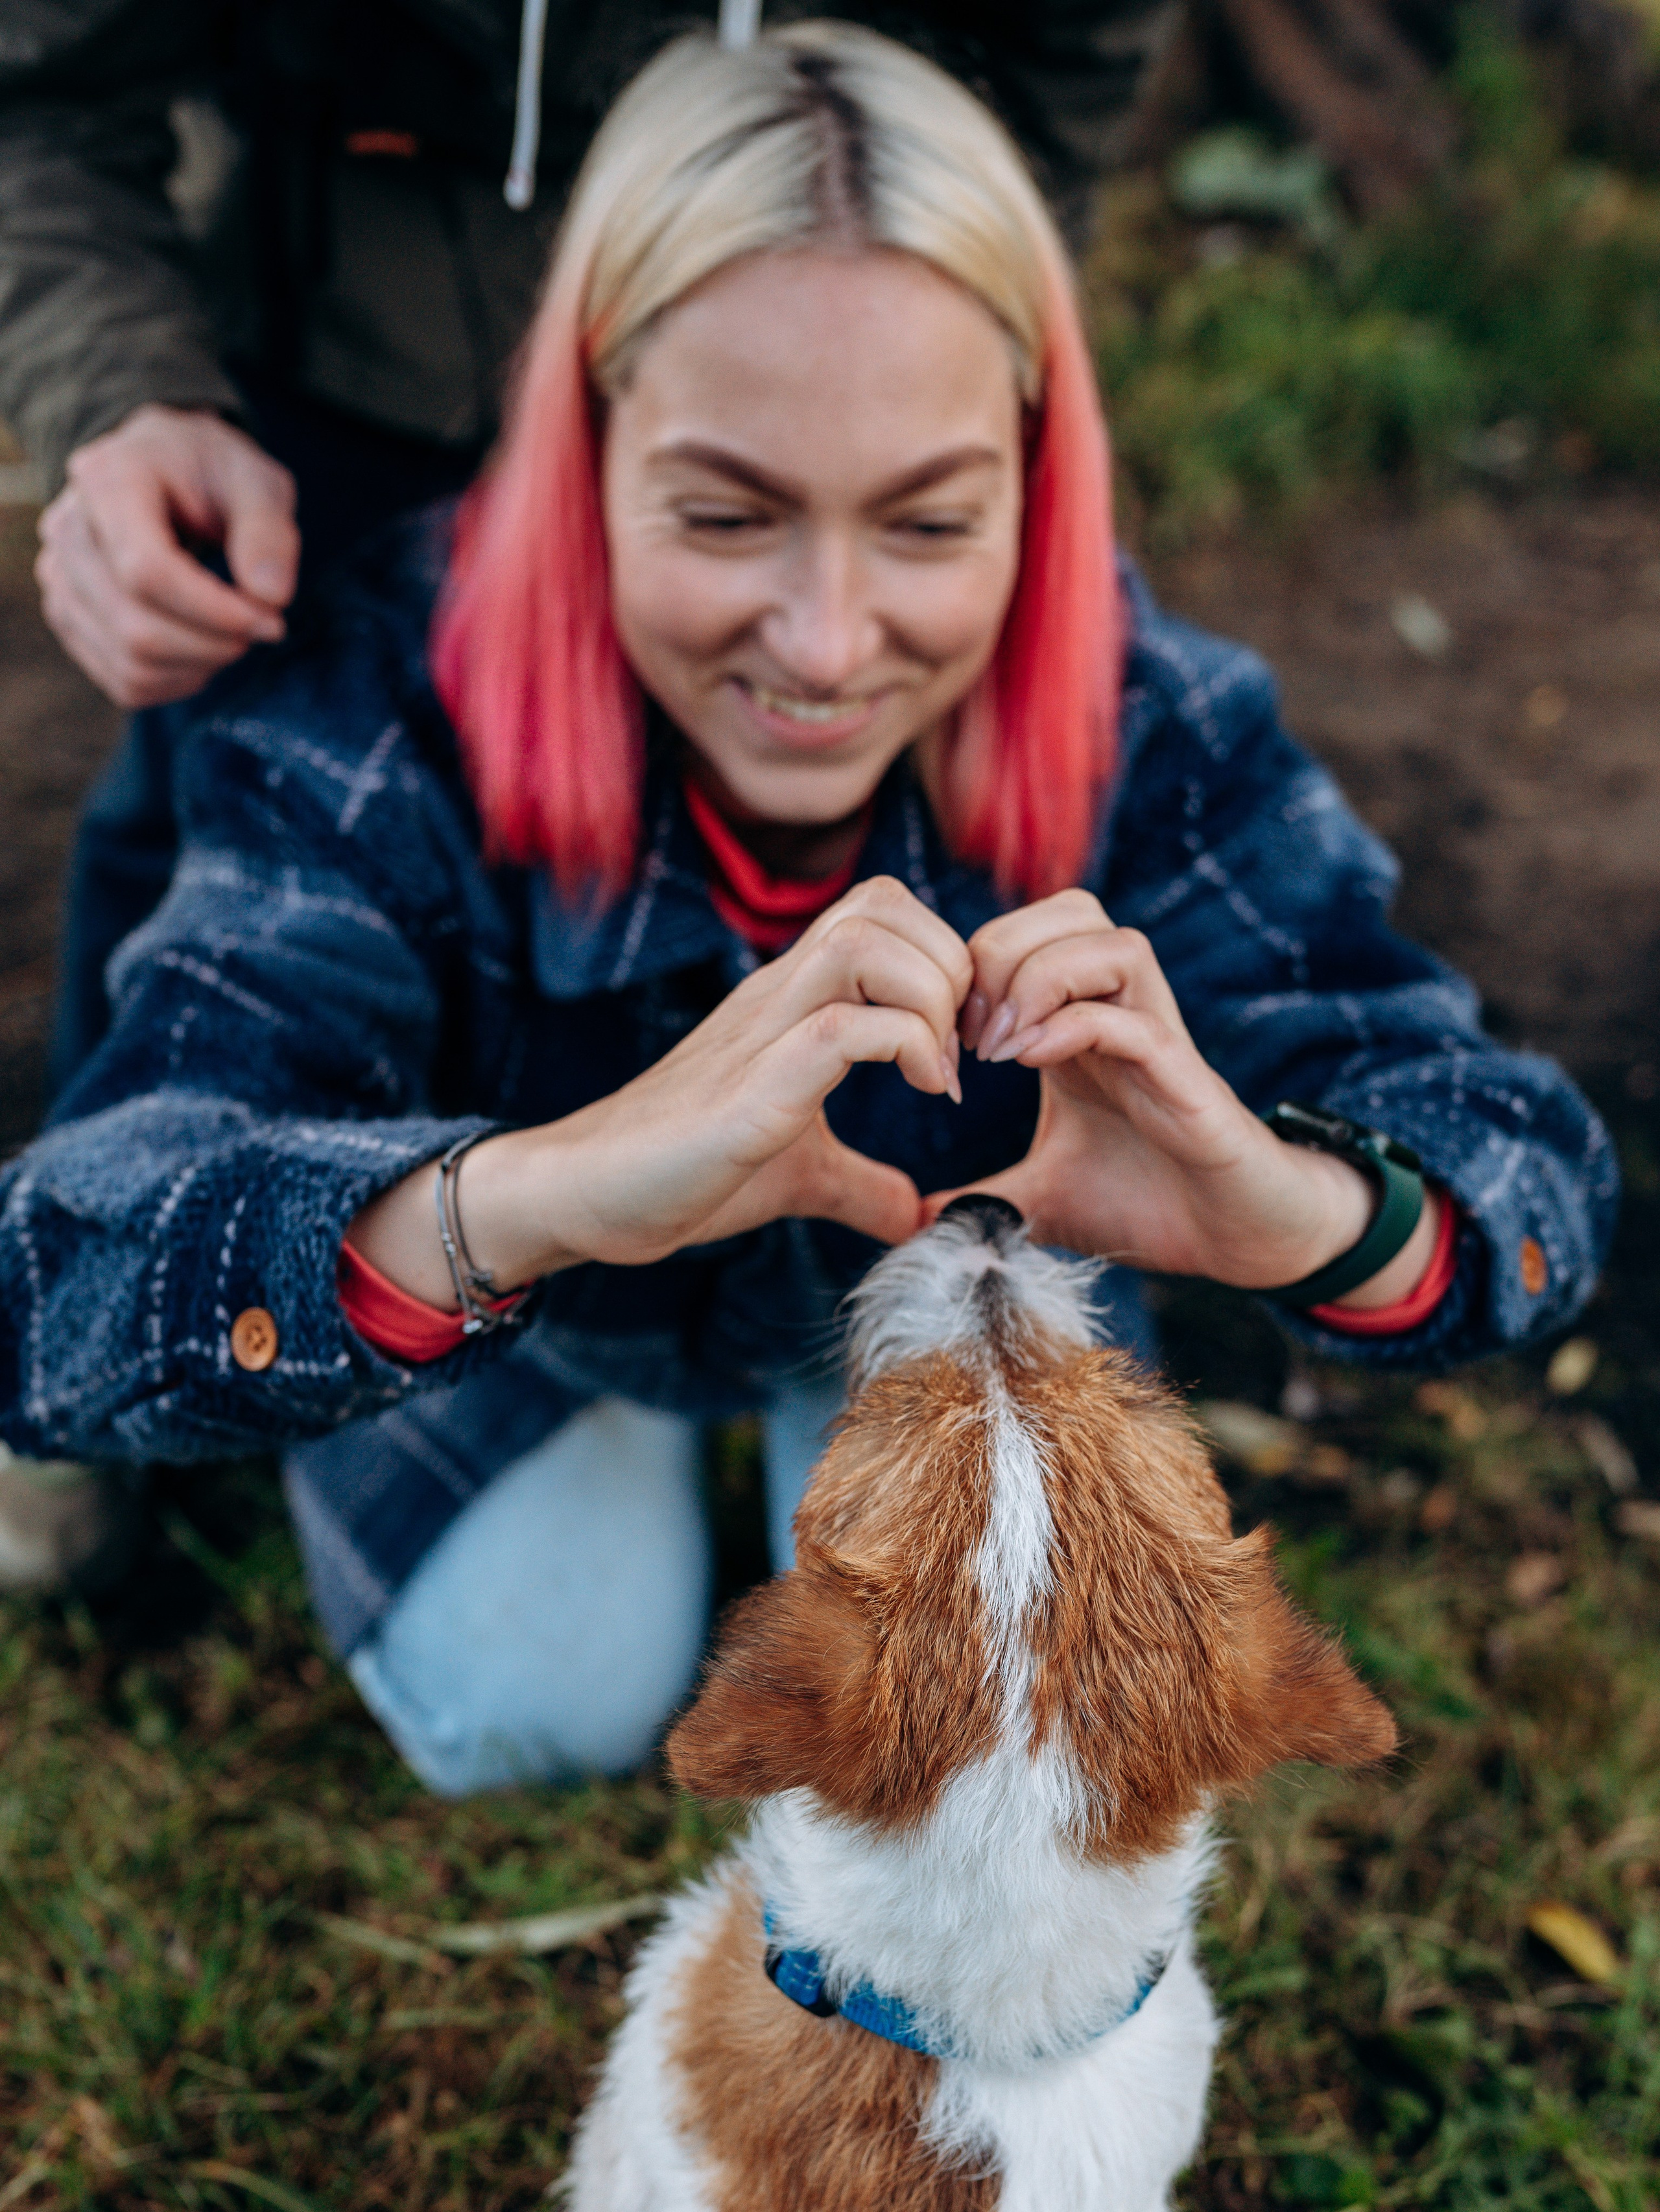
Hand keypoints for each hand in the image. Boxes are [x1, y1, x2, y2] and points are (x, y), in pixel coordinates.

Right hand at [37, 405, 298, 707]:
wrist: (163, 466)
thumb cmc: (212, 472)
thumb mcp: (255, 480)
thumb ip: (268, 531)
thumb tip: (271, 597)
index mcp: (108, 480)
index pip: (145, 571)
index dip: (213, 612)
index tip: (270, 620)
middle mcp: (68, 530)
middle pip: (135, 625)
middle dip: (213, 643)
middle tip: (262, 627)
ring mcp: (59, 577)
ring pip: (129, 662)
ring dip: (199, 666)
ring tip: (233, 634)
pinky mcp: (69, 616)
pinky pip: (123, 681)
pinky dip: (176, 682)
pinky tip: (203, 651)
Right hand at [349, 877, 973, 1302]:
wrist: (583, 1193)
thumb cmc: (681, 1173)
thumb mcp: (797, 1173)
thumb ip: (858, 1183)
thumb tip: (913, 1214)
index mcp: (790, 999)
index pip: (882, 907)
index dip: (945, 952)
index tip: (960, 1038)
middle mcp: (775, 995)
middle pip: (883, 902)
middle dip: (950, 964)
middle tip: (960, 1049)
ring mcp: (759, 1035)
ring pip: (864, 941)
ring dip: (928, 996)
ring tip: (936, 1070)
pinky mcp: (748, 1093)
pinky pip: (839, 1028)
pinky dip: (903, 1047)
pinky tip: (920, 1092)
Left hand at [943, 891, 1391, 1291]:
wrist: (1236, 1237)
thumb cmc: (1146, 1203)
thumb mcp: (1040, 1196)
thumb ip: (982, 1197)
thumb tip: (918, 1222)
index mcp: (1081, 1023)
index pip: (1029, 932)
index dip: (973, 964)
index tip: (940, 1034)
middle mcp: (1122, 1013)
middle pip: (1068, 913)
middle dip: (1001, 955)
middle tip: (967, 1030)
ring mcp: (1158, 1038)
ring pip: (1109, 943)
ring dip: (1039, 980)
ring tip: (999, 1047)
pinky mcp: (1188, 1080)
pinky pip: (1134, 1019)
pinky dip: (1076, 1026)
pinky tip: (1033, 1064)